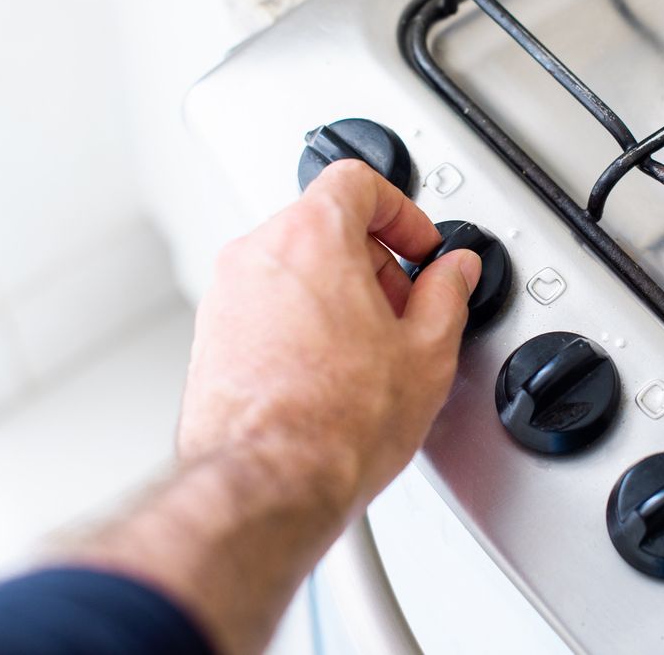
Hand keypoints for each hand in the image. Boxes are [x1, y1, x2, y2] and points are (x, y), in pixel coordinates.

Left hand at [179, 159, 481, 512]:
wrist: (269, 483)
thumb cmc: (334, 424)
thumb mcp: (426, 352)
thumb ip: (447, 294)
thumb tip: (453, 273)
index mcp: (312, 236)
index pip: (357, 180)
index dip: (400, 210)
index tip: (418, 247)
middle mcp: (258, 254)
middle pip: (322, 223)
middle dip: (371, 259)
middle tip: (402, 305)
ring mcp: (226, 296)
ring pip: (291, 267)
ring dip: (334, 291)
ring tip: (368, 348)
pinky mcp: (210, 337)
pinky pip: (263, 307)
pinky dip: (298, 321)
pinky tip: (330, 372)